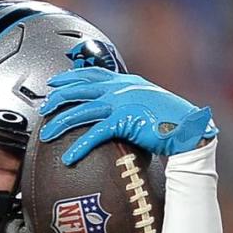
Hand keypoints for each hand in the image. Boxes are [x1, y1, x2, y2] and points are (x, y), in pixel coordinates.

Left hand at [38, 67, 217, 163]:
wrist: (188, 128)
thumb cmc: (170, 120)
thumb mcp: (147, 102)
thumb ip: (129, 101)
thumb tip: (115, 110)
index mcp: (126, 81)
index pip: (92, 74)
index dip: (71, 77)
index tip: (55, 82)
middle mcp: (121, 88)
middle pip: (80, 89)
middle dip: (59, 97)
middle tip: (44, 108)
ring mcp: (122, 103)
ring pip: (81, 111)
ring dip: (60, 123)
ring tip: (46, 135)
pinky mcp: (124, 121)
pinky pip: (94, 134)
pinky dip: (79, 147)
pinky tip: (68, 158)